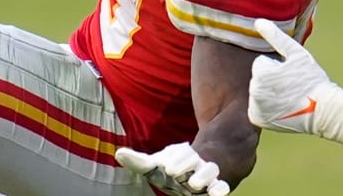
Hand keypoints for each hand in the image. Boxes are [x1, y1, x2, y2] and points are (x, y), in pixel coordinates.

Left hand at [115, 143, 229, 195]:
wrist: (194, 176)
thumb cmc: (171, 170)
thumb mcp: (155, 166)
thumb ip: (139, 161)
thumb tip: (118, 154)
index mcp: (181, 154)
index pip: (181, 151)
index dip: (176, 159)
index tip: (167, 168)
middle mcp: (196, 161)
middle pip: (195, 159)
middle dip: (186, 164)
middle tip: (173, 173)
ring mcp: (208, 174)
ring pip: (211, 170)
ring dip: (204, 176)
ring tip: (193, 184)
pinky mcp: (218, 187)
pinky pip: (223, 186)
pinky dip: (221, 189)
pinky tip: (215, 194)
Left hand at [249, 19, 342, 150]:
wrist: (325, 111)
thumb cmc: (313, 81)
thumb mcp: (297, 54)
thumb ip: (276, 36)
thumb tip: (258, 20)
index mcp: (261, 73)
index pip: (262, 63)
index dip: (277, 68)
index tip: (291, 76)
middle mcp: (255, 90)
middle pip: (258, 78)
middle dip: (271, 81)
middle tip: (291, 88)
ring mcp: (255, 106)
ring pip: (258, 92)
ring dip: (268, 93)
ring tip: (288, 98)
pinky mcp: (257, 119)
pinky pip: (256, 108)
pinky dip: (265, 109)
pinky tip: (281, 109)